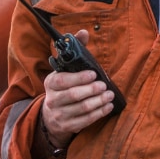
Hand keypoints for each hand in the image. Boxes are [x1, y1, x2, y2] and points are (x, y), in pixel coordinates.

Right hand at [41, 29, 115, 147]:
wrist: (52, 115)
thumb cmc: (64, 86)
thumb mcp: (65, 69)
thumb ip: (75, 49)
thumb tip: (84, 32)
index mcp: (50, 83)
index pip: (62, 81)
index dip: (78, 78)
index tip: (94, 74)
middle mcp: (52, 99)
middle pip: (73, 96)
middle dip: (91, 90)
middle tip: (104, 85)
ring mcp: (59, 115)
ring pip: (81, 109)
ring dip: (98, 102)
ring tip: (109, 95)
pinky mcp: (67, 126)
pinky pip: (85, 121)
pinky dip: (99, 113)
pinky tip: (107, 106)